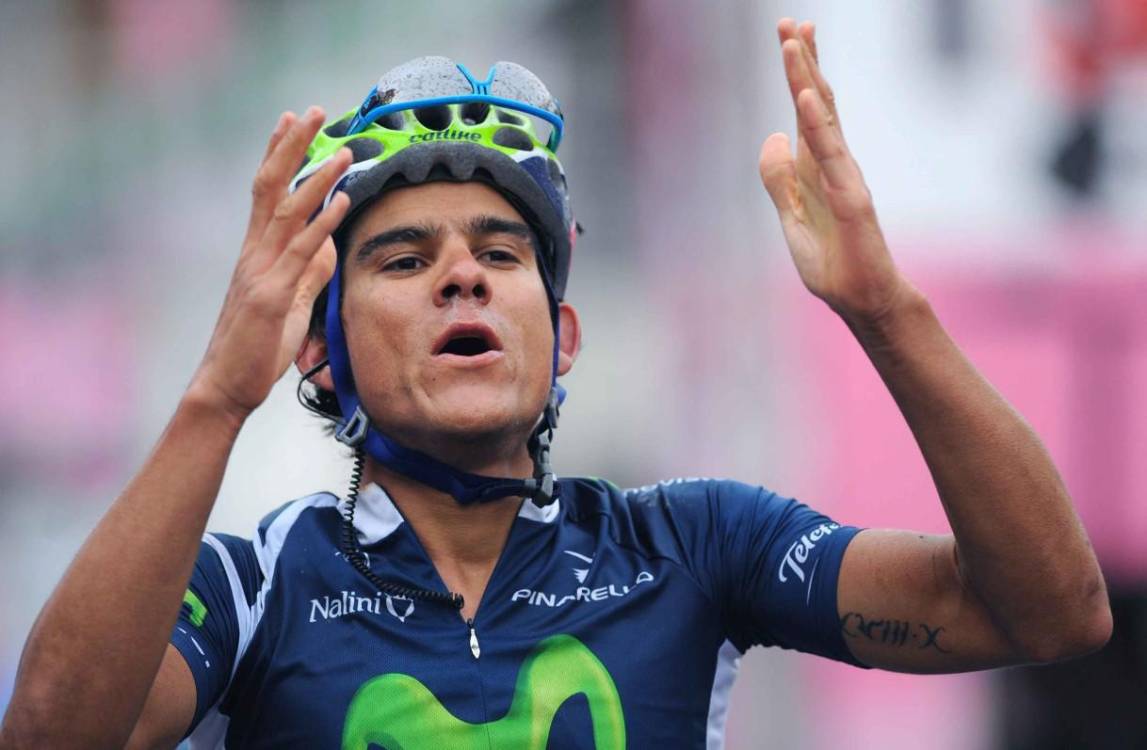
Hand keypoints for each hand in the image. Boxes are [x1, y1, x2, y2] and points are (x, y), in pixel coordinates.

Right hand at [186, 107, 351, 422]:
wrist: (226, 386)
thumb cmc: (256, 348)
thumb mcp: (290, 303)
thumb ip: (308, 273)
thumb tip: (327, 245)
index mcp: (256, 253)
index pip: (266, 192)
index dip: (278, 154)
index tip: (291, 120)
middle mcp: (254, 254)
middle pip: (271, 187)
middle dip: (292, 146)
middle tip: (312, 111)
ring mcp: (261, 273)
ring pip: (288, 213)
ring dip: (317, 178)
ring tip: (342, 150)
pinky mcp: (270, 297)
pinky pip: (300, 253)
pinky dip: (323, 223)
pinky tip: (342, 201)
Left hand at [759, 19, 914, 323]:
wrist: (862, 299)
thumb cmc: (832, 263)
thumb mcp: (789, 218)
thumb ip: (777, 180)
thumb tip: (771, 136)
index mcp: (815, 167)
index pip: (806, 110)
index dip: (799, 74)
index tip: (791, 35)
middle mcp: (833, 163)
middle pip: (818, 102)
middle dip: (804, 62)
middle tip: (791, 22)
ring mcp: (844, 176)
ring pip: (824, 117)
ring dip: (807, 78)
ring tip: (794, 42)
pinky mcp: (852, 197)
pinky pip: (831, 153)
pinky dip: (818, 123)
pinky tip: (807, 95)